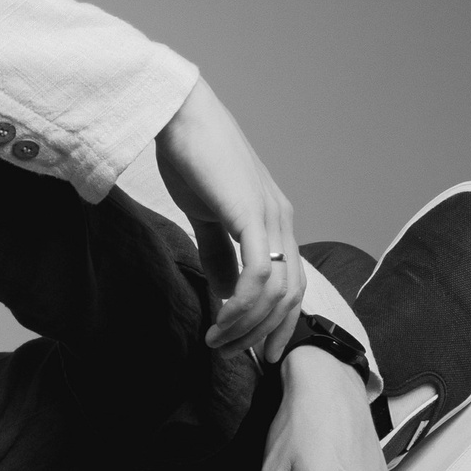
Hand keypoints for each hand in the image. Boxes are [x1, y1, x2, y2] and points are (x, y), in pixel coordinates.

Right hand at [154, 76, 304, 360]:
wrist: (179, 115)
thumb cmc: (190, 158)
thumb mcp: (207, 215)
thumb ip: (219, 253)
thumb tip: (226, 293)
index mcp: (276, 219)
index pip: (291, 284)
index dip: (277, 323)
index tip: (255, 351)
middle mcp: (282, 220)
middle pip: (290, 295)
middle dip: (264, 333)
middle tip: (235, 355)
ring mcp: (271, 216)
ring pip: (276, 290)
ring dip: (247, 324)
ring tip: (217, 340)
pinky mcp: (252, 213)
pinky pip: (258, 273)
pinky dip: (243, 304)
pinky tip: (220, 317)